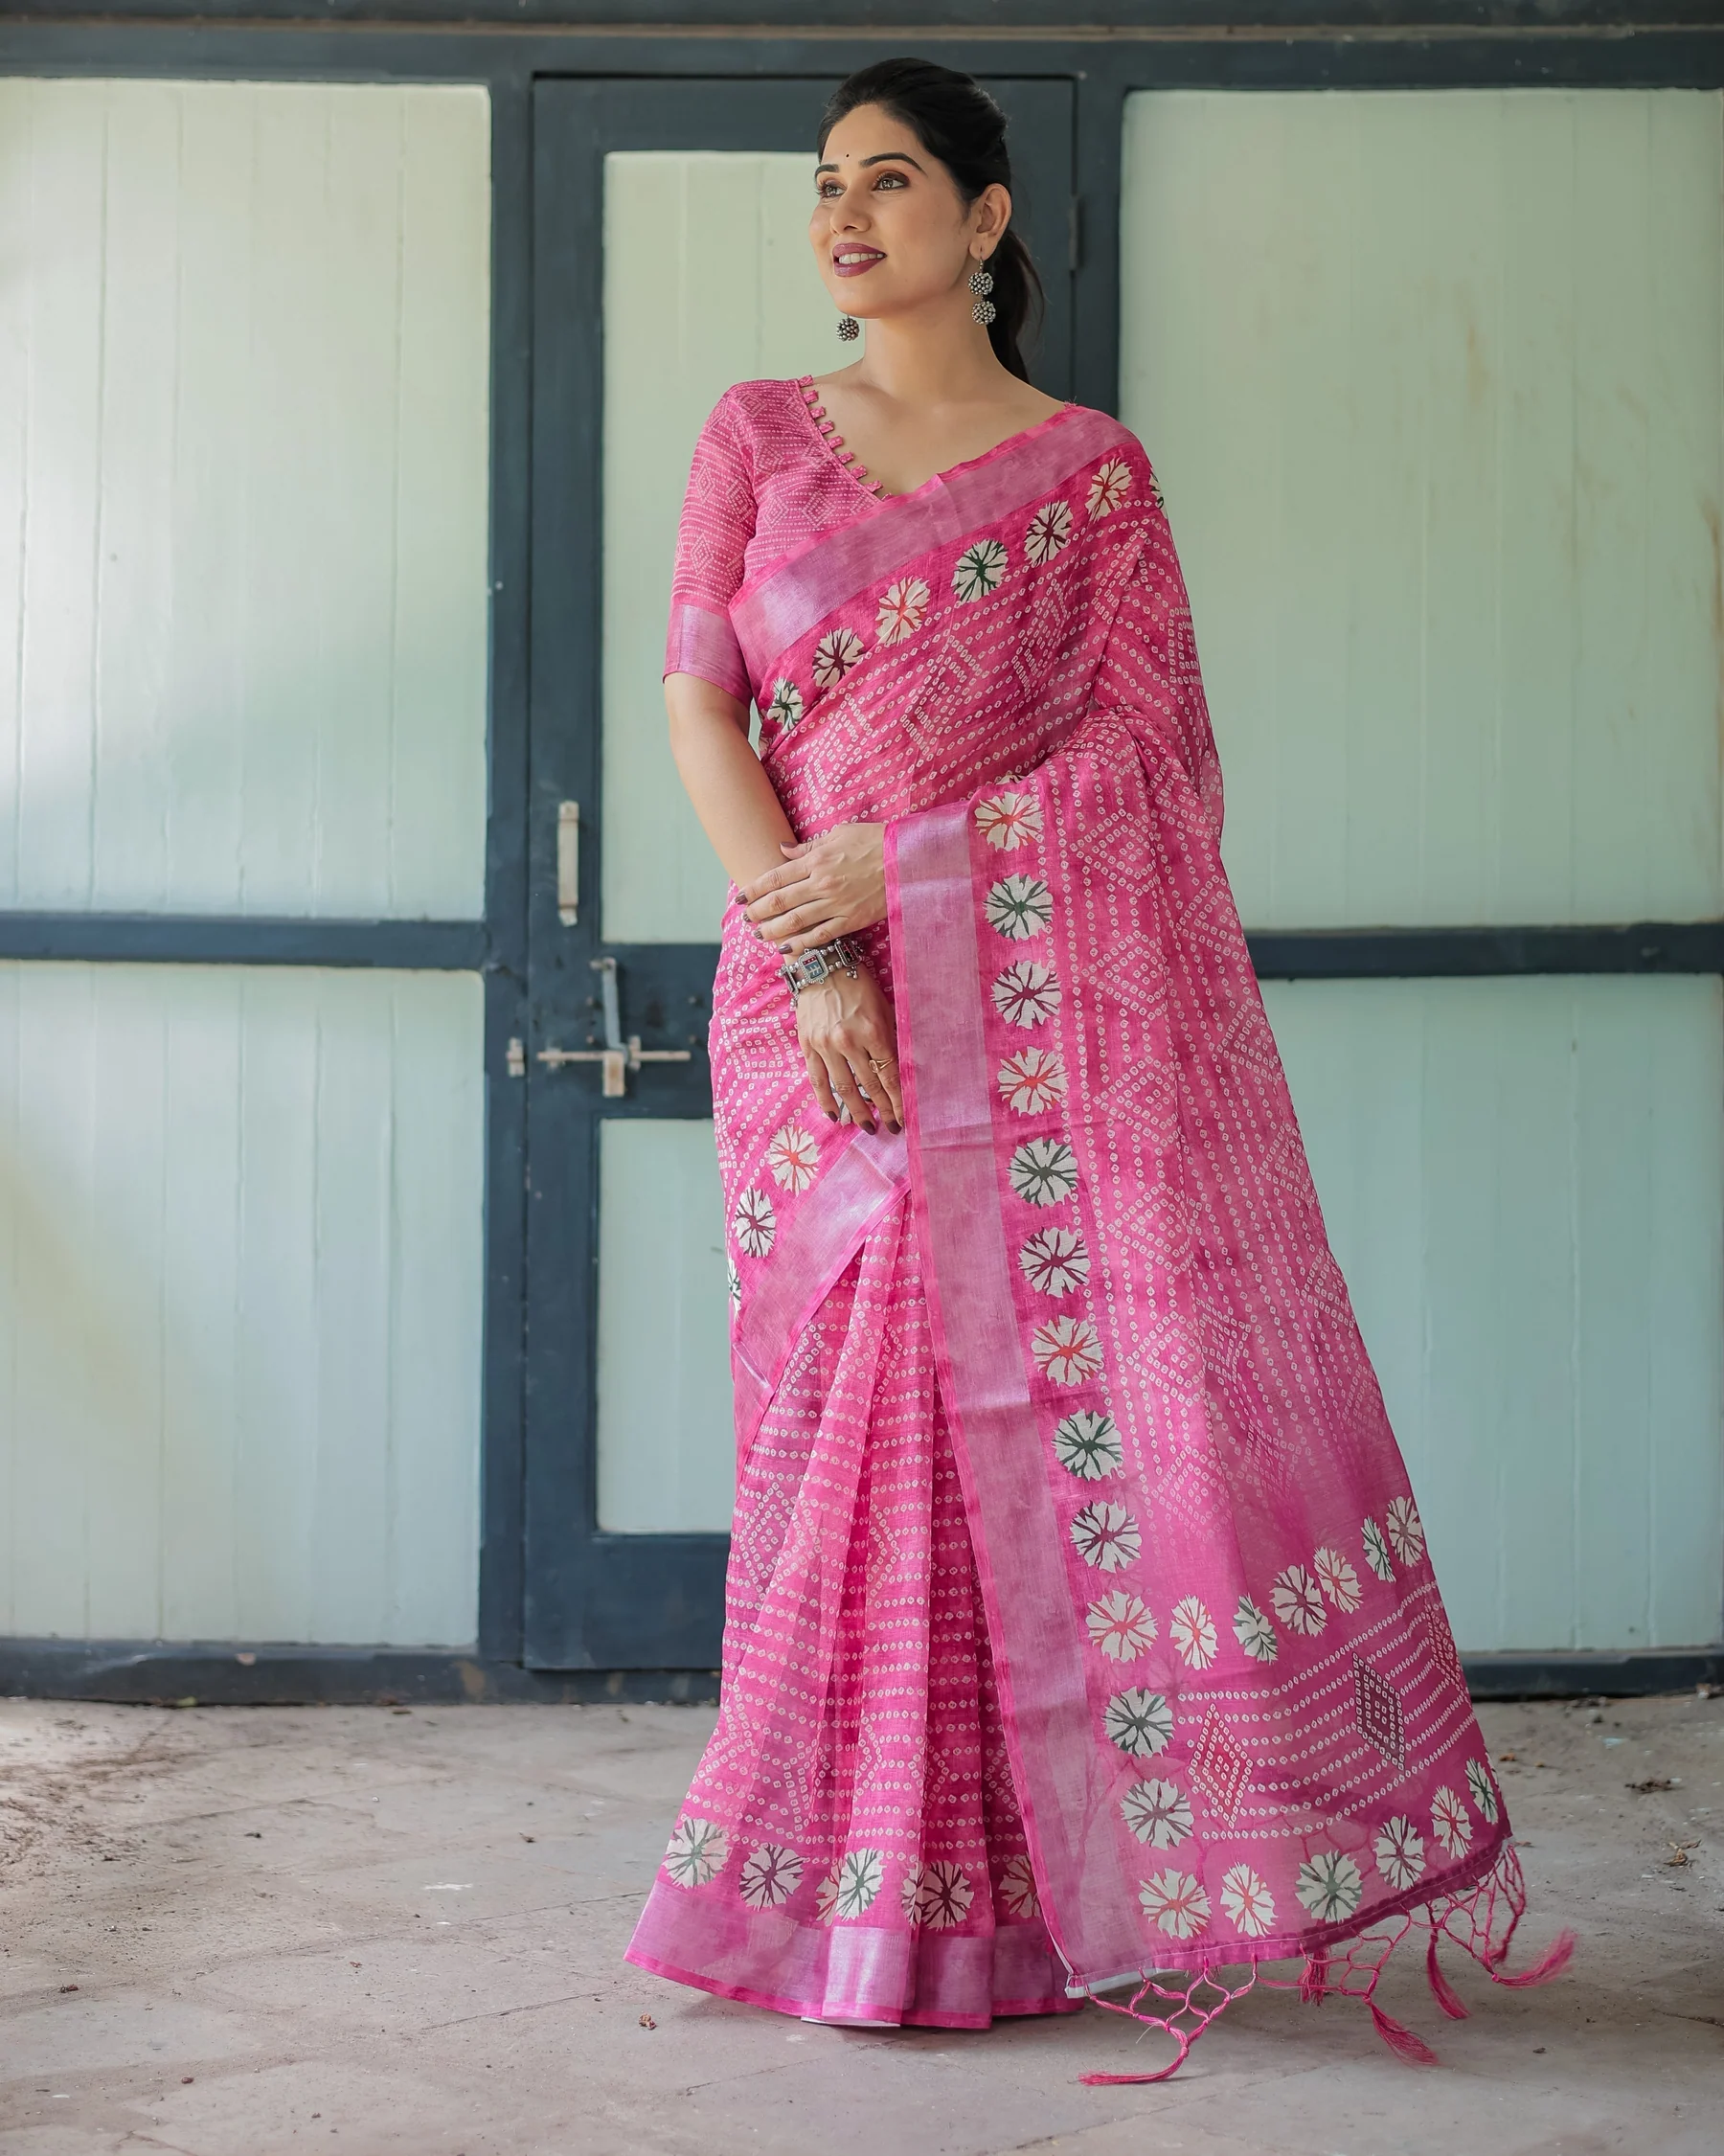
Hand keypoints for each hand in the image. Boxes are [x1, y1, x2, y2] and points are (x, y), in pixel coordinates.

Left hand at [742, 823, 885, 956]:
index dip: (754, 889)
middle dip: (758, 912)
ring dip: (773, 930)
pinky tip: (786, 948)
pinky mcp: (851, 920)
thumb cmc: (875, 841)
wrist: (908, 858)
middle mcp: (821, 883)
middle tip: (745, 918)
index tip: (741, 897)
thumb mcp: (840, 833)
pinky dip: (801, 943)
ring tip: (760, 935)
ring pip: (795, 921)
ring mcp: (836, 904)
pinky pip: (820, 935)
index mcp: (817, 860)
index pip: (776, 877)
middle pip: (780, 901)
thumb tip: (783, 851)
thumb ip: (808, 847)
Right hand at [794, 964, 902, 1135]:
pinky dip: (826, 1101)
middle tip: (891, 1128)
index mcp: (872, 1030)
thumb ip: (892, 1037)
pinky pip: (817, 1079)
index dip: (898, 1100)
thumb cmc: (858, 984)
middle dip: (882, 1110)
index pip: (889, 1074)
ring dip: (857, 1111)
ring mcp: (825, 1045)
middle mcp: (848, 1041)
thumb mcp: (884, 1007)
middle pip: (868, 1085)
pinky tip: (835, 1115)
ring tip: (868, 1127)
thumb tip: (904, 1068)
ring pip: (843, 1087)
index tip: (904, 1117)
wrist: (821, 965)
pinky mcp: (808, 1045)